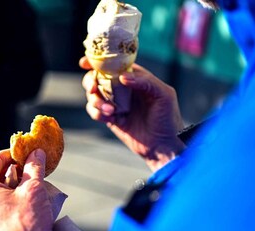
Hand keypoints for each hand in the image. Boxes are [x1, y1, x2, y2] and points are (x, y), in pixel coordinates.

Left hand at [0, 149, 53, 230]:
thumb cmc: (26, 228)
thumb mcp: (34, 191)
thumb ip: (34, 167)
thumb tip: (37, 152)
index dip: (14, 154)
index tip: (28, 155)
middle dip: (12, 174)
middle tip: (31, 175)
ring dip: (8, 191)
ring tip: (27, 194)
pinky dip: (2, 206)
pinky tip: (18, 211)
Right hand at [80, 56, 185, 170]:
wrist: (163, 145)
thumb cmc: (168, 118)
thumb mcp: (163, 94)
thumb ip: (145, 81)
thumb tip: (122, 77)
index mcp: (134, 78)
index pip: (113, 64)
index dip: (97, 61)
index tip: (85, 63)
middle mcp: (122, 89)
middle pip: (97, 78)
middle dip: (90, 82)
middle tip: (93, 88)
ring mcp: (114, 103)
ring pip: (93, 96)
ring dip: (96, 101)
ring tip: (110, 110)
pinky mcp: (110, 118)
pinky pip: (95, 112)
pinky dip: (97, 113)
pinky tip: (110, 117)